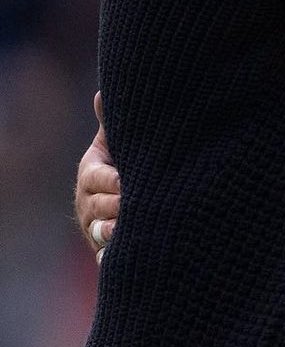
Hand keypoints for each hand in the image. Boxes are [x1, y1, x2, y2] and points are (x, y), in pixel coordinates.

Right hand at [76, 91, 120, 262]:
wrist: (130, 196)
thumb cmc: (125, 162)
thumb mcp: (118, 143)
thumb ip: (112, 123)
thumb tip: (102, 93)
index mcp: (91, 174)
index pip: (95, 178)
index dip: (110, 181)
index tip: (124, 182)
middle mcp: (88, 202)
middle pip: (99, 206)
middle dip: (116, 205)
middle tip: (134, 204)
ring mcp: (94, 225)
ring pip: (101, 231)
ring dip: (115, 230)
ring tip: (131, 226)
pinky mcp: (105, 246)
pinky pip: (106, 252)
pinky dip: (115, 252)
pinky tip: (127, 248)